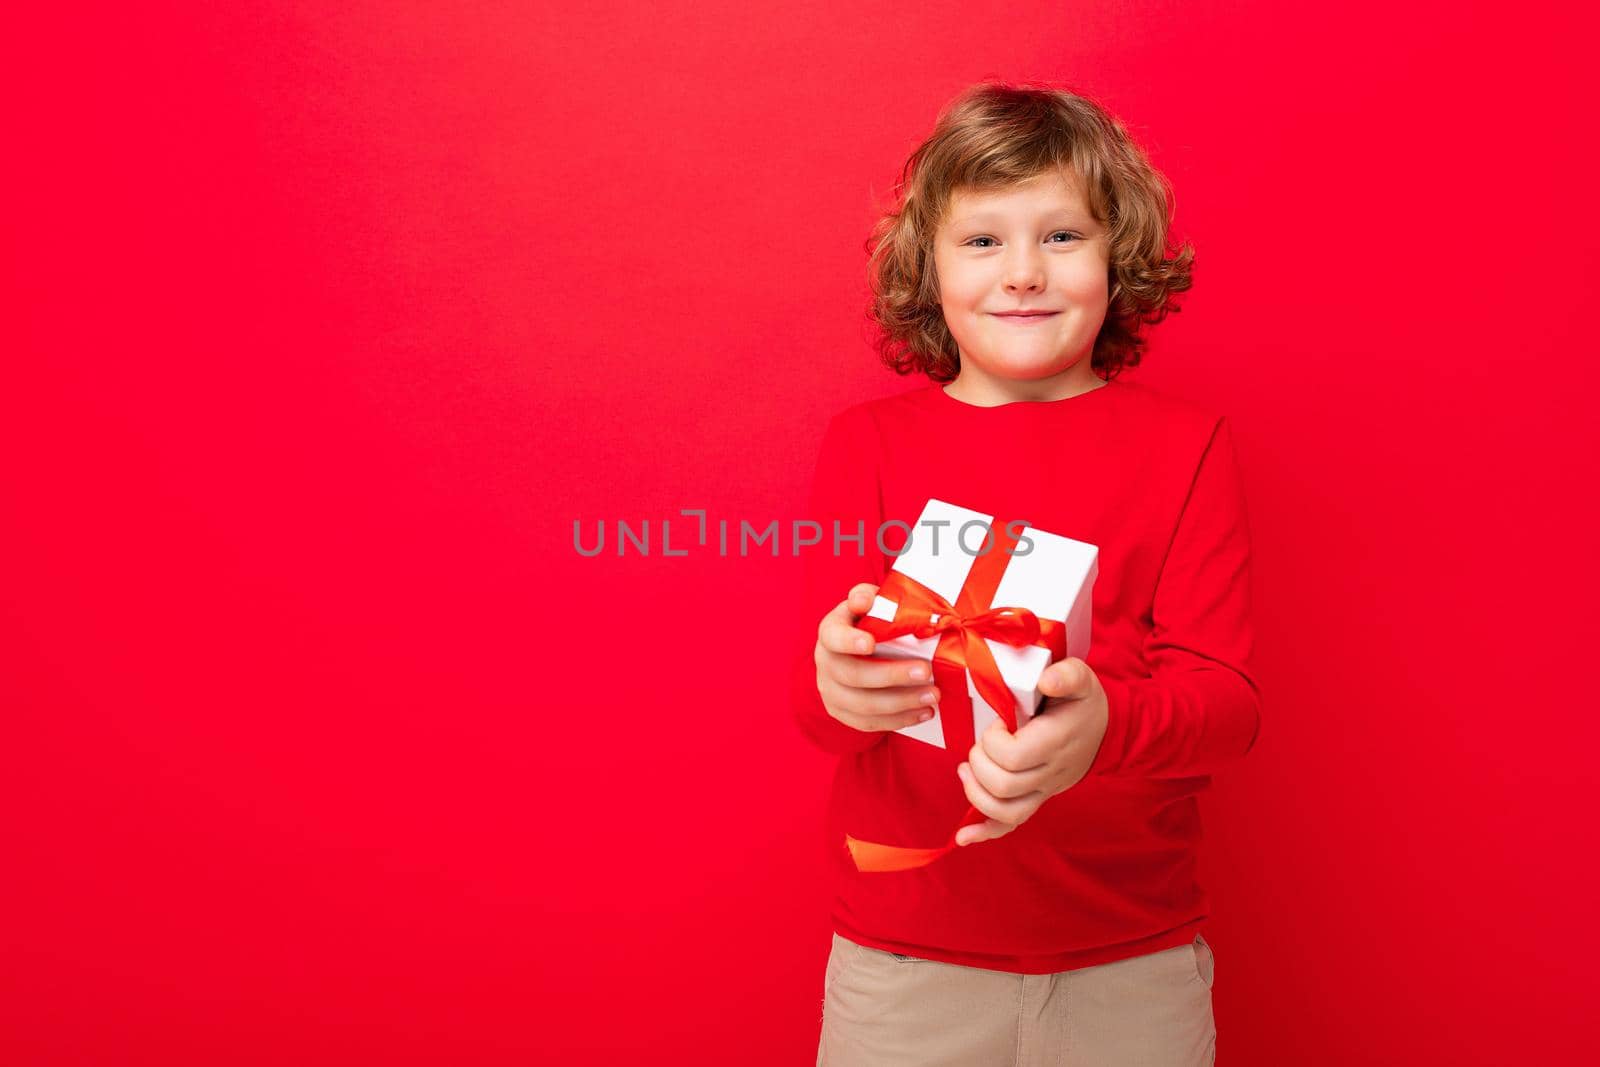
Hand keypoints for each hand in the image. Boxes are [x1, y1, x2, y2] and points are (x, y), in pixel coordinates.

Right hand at [813, 583, 941, 734]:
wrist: (850, 654)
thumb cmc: (865, 623)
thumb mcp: (864, 604)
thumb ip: (865, 596)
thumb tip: (866, 600)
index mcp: (829, 633)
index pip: (832, 637)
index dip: (849, 641)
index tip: (870, 643)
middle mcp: (825, 664)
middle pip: (853, 675)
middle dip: (892, 675)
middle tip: (926, 672)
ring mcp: (832, 692)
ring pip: (863, 705)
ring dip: (901, 703)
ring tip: (933, 696)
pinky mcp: (844, 713)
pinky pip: (870, 723)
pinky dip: (899, 720)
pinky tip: (923, 712)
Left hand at [954, 657, 1108, 846]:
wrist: (1107, 732)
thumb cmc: (1084, 704)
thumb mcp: (1080, 679)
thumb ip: (1065, 675)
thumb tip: (1045, 681)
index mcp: (1054, 743)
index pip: (1013, 757)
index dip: (993, 741)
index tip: (998, 724)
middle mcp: (1049, 773)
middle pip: (1003, 786)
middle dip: (979, 763)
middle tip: (982, 744)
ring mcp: (1043, 791)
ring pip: (1006, 812)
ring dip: (976, 794)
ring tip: (966, 771)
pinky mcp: (1036, 799)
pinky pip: (1011, 824)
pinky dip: (985, 832)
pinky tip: (965, 835)